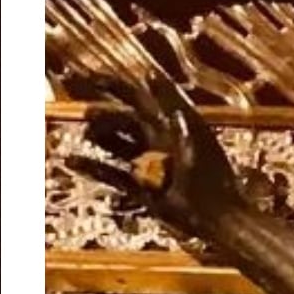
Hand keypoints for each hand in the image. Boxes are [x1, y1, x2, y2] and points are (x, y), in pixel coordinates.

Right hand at [61, 62, 247, 238]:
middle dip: (104, 115)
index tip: (93, 77)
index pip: (140, 99)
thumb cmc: (213, 177)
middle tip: (85, 113)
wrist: (220, 217)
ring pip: (118, 146)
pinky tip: (73, 163)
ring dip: (101, 139)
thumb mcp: (192, 135)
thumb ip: (169, 103)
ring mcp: (149, 165)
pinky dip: (93, 168)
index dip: (116, 86)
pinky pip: (113, 175)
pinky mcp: (141, 189)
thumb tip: (149, 76)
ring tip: (84, 135)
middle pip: (125, 122)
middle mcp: (158, 142)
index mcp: (172, 125)